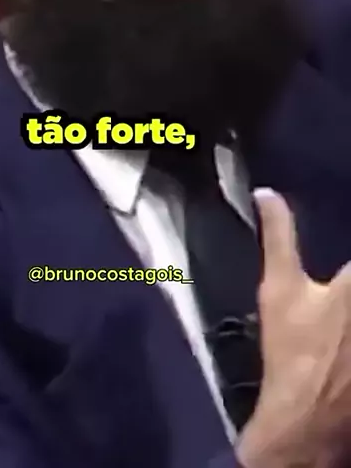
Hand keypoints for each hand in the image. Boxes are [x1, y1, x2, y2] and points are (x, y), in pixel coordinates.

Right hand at [237, 189, 350, 467]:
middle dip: (347, 284)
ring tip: (342, 320)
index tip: (336, 280)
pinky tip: (344, 330)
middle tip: (336, 302)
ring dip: (350, 309)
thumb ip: (279, 235)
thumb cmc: (291, 346)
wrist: (308, 415)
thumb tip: (266, 194)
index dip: (347, 268)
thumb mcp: (279, 287)